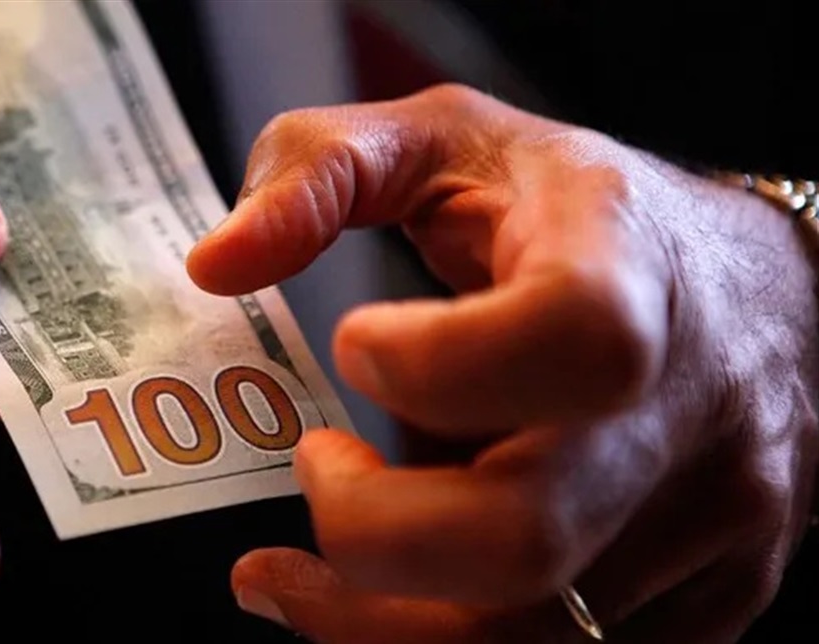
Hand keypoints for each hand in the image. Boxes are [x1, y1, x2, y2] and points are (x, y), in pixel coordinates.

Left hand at [187, 85, 818, 642]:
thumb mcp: (446, 142)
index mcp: (629, 267)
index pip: (572, 339)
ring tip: (299, 573)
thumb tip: (216, 265)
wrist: (743, 289)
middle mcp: (690, 408)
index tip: (354, 348)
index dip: (436, 367)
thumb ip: (320, 174)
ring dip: (379, 621)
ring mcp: (712, 521)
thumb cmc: (575, 214)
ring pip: (535, 637)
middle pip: (527, 535)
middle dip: (368, 533)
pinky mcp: (710, 597)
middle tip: (316, 469)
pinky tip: (382, 606)